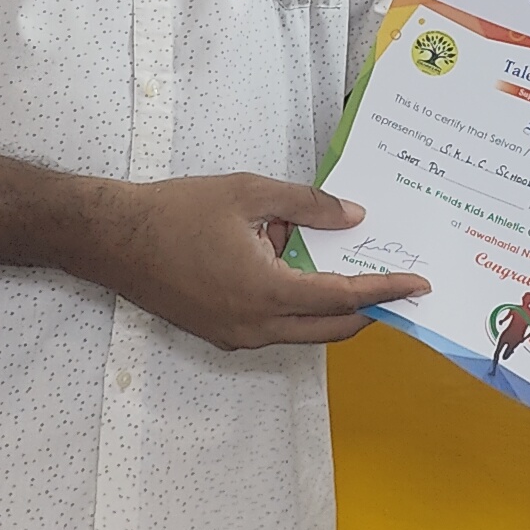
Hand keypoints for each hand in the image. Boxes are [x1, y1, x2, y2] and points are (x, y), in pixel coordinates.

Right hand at [86, 171, 428, 351]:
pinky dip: (292, 301)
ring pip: (302, 328)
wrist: (112, 239)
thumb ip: (308, 206)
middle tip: (392, 282)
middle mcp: (255, 327)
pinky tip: (284, 259)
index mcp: (267, 293)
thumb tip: (353, 218)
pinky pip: (274, 325)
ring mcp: (236, 337)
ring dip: (323, 299)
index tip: (417, 285)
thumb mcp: (249, 192)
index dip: (385, 290)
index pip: (344, 298)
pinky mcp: (220, 334)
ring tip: (327, 254)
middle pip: (331, 327)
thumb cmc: (176, 211)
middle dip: (366, 306)